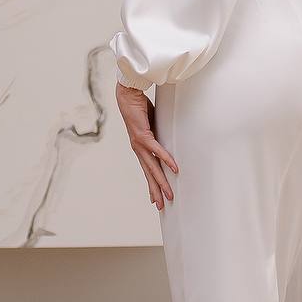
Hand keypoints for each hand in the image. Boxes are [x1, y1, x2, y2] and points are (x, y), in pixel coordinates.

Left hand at [116, 81, 178, 208]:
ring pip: (152, 168)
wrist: (127, 95)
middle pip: (149, 174)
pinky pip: (157, 151)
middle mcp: (138, 149)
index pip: (147, 170)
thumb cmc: (139, 108)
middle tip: (162, 206)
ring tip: (169, 194)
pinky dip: (166, 160)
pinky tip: (174, 169)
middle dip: (156, 191)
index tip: (154, 199)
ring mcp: (139, 144)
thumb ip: (158, 133)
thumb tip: (168, 136)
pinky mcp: (143, 135)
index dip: (151, 185)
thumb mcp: (152, 125)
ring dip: (161, 182)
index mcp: (140, 148)